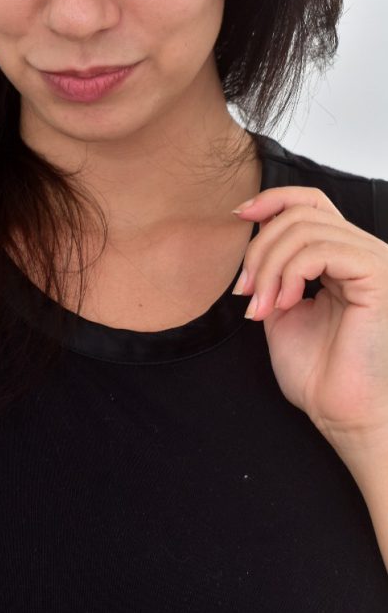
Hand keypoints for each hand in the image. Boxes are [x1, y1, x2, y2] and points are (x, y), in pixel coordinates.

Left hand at [232, 187, 387, 450]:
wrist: (339, 412)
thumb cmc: (317, 370)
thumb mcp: (280, 307)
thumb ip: (272, 270)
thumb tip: (253, 238)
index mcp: (342, 256)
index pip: (310, 202)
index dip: (272, 200)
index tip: (238, 216)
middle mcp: (362, 252)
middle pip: (299, 213)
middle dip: (259, 249)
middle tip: (245, 292)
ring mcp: (372, 260)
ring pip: (304, 229)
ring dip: (270, 267)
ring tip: (262, 306)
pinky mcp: (375, 275)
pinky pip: (320, 249)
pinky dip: (290, 272)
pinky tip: (285, 303)